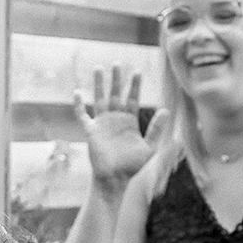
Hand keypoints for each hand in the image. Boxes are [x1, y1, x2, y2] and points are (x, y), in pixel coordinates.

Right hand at [72, 65, 168, 189]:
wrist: (115, 178)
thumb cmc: (132, 165)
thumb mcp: (149, 147)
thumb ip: (156, 129)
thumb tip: (166, 110)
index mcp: (130, 121)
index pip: (132, 98)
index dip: (134, 86)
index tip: (137, 72)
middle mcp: (116, 119)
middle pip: (116, 94)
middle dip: (117, 79)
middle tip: (117, 64)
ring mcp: (103, 124)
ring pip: (100, 99)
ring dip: (99, 84)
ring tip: (99, 68)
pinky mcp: (91, 130)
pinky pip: (82, 115)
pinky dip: (79, 105)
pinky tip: (77, 92)